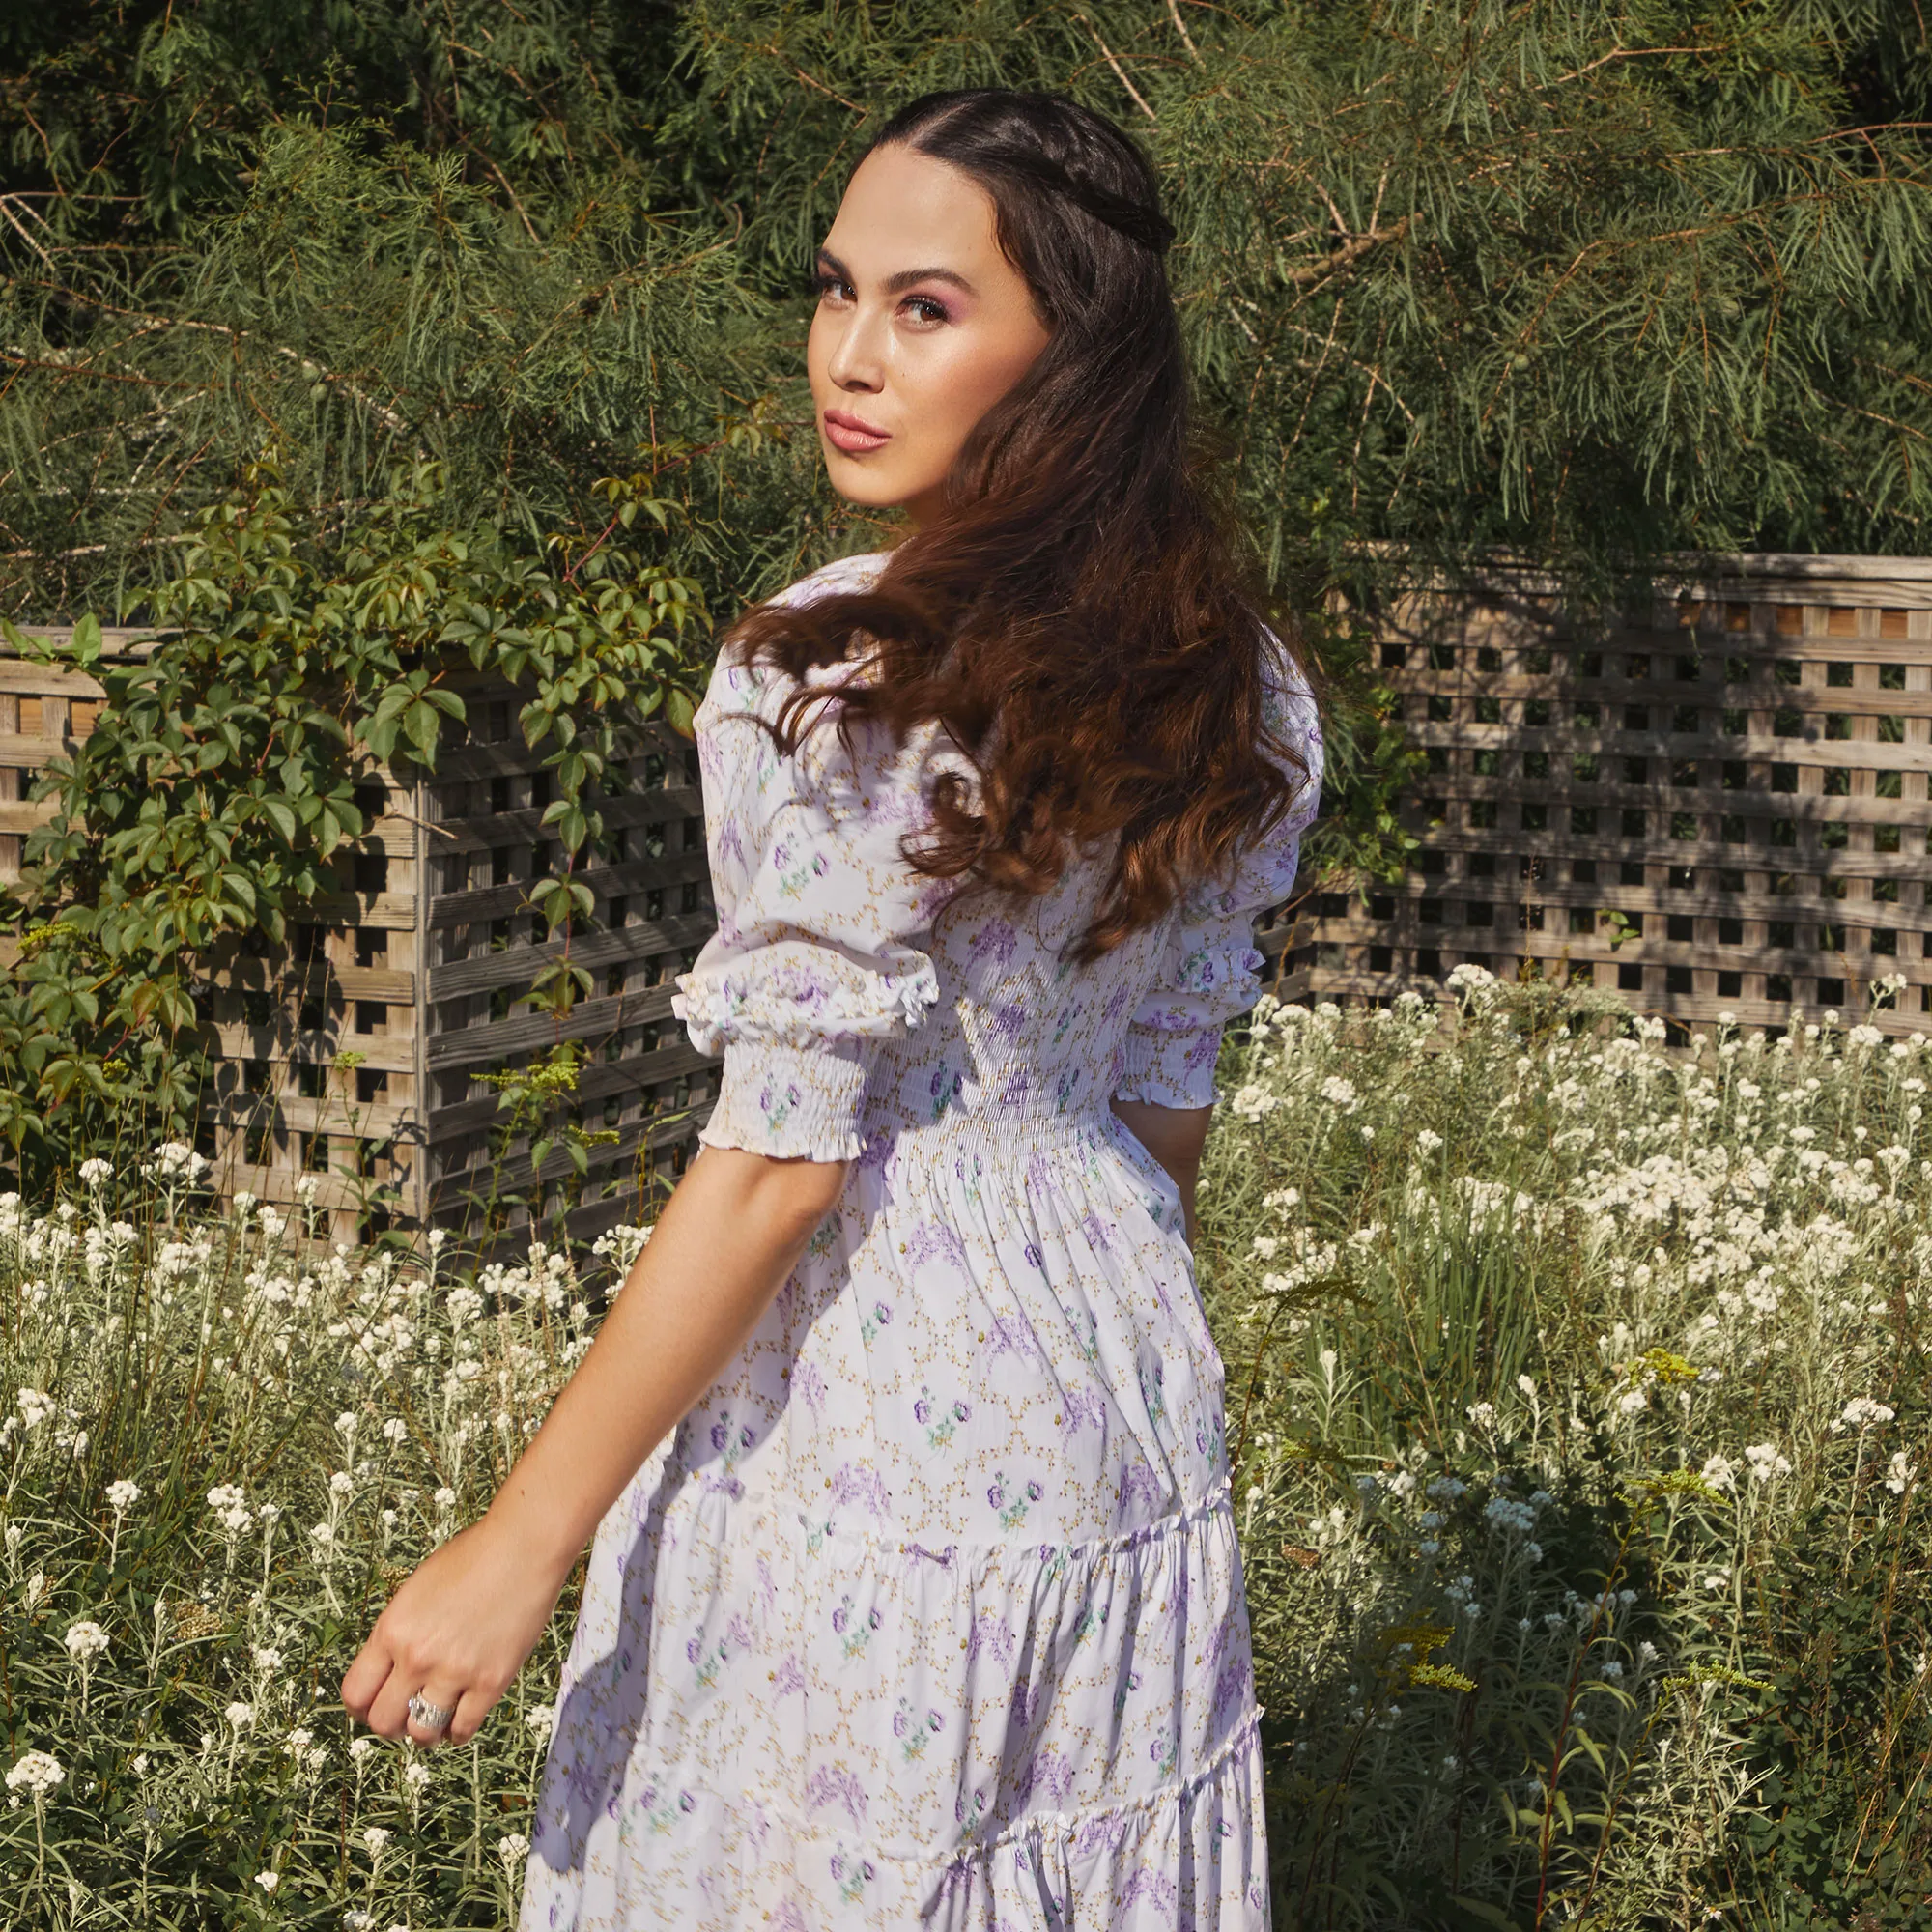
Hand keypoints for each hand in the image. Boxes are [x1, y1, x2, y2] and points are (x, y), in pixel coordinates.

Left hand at [340, 1514, 569, 1746]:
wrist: (523, 1546)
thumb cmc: (473, 1558)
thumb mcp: (416, 1590)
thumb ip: (398, 1632)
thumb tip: (390, 1671)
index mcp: (392, 1630)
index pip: (355, 1694)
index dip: (361, 1708)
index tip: (372, 1707)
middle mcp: (417, 1656)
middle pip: (383, 1722)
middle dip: (391, 1723)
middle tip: (405, 1714)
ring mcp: (455, 1671)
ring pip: (421, 1733)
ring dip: (425, 1731)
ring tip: (434, 1718)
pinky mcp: (491, 1681)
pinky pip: (463, 1729)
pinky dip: (458, 1731)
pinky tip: (461, 1715)